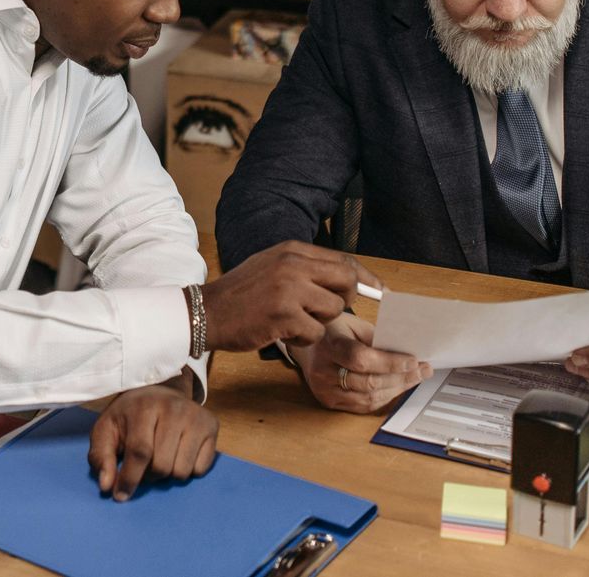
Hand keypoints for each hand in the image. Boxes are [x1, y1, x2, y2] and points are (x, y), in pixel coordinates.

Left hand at [86, 380, 218, 501]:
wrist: (161, 389)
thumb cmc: (131, 415)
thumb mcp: (107, 429)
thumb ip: (101, 457)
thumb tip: (106, 485)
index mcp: (144, 407)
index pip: (140, 452)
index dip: (130, 478)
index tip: (121, 495)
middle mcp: (174, 409)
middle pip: (162, 466)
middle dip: (149, 475)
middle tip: (144, 465)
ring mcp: (195, 417)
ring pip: (182, 471)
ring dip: (168, 474)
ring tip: (161, 457)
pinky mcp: (212, 425)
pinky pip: (201, 469)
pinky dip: (188, 469)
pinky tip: (179, 453)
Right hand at [200, 240, 382, 352]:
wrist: (206, 312)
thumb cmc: (241, 294)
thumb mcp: (271, 266)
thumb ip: (306, 269)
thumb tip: (350, 278)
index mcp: (291, 249)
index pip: (343, 259)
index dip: (366, 277)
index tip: (381, 291)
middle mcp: (292, 264)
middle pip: (347, 280)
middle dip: (346, 299)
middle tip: (326, 311)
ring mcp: (289, 289)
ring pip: (334, 310)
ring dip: (319, 323)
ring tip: (292, 321)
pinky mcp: (284, 315)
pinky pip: (316, 332)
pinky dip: (303, 338)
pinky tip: (281, 332)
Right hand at [297, 315, 430, 412]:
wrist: (305, 349)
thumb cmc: (332, 332)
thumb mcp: (352, 325)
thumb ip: (376, 338)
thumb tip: (407, 352)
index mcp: (328, 344)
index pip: (360, 358)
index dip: (389, 362)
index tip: (413, 360)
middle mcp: (322, 369)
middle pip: (368, 381)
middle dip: (400, 377)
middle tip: (422, 369)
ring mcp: (324, 389)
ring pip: (368, 397)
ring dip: (397, 389)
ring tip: (415, 378)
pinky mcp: (328, 402)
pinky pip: (363, 406)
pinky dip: (384, 398)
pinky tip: (397, 387)